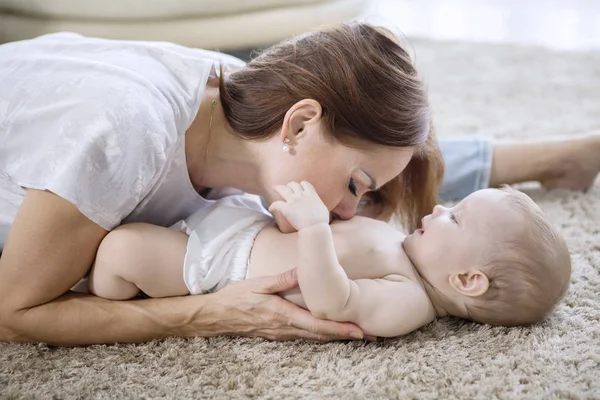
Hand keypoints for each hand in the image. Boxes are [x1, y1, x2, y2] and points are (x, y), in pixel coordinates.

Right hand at [209, 269, 366, 340]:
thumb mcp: (259, 284)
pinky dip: (320, 335)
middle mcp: (285, 328)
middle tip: (370, 336)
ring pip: (314, 338)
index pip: (317, 325)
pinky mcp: (278, 334)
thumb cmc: (236, 298)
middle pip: (320, 336)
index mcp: (283, 315)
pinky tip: (328, 332)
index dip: (339, 329)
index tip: (359, 331)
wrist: (216, 315)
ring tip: (356, 335)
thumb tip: (304, 270)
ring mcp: (281, 334)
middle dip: (345, 336)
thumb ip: (282, 279)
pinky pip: (304, 336)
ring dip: (335, 337)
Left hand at [268, 181, 328, 230]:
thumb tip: (317, 207)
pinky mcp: (286, 208)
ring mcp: (293, 201)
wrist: (315, 227)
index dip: (301, 185)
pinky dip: (272, 206)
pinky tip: (271, 208)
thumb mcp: (322, 208)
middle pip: (293, 184)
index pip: (305, 184)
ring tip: (274, 188)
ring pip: (282, 189)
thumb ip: (317, 204)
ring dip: (278, 188)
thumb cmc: (320, 221)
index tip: (299, 188)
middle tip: (286, 187)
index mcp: (311, 194)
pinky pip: (276, 204)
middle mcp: (301, 195)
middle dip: (289, 185)